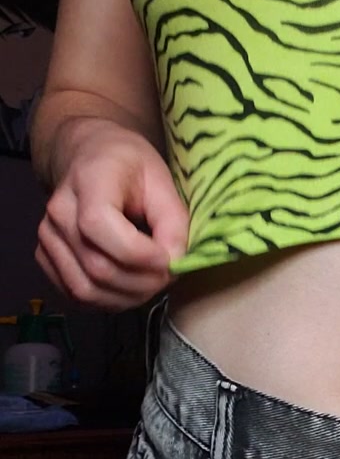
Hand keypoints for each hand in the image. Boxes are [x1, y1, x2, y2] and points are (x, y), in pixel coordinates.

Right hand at [35, 118, 189, 311]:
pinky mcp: (45, 257)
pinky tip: (131, 286)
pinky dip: (109, 300)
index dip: (139, 254)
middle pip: (97, 266)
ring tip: (153, 283)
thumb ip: (174, 221)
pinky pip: (76, 294)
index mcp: (87, 180)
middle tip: (170, 276)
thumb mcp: (162, 180)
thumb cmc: (130, 166)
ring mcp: (47, 236)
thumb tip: (176, 261)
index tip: (170, 259)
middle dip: (142, 283)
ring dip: (128, 297)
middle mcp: (59, 211)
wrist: (90, 158)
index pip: (98, 226)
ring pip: (85, 289)